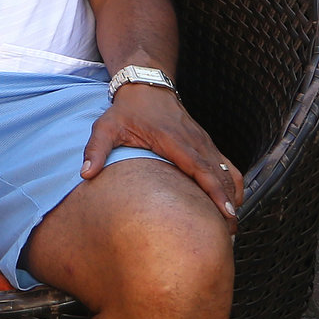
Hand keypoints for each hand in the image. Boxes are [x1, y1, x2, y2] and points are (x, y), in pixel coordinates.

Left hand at [82, 82, 237, 218]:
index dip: (216, 192)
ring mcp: (204, 141)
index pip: (201, 168)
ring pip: (227, 171)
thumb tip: (85, 174)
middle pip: (220, 175)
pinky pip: (227, 165)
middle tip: (229, 233)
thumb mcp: (106, 127)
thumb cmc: (126, 110)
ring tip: (231, 225)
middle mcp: (194, 141)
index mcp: (173, 140)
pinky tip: (231, 203)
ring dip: (232, 196)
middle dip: (228, 204)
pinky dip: (232, 184)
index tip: (226, 214)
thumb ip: (95, 149)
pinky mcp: (207, 143)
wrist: (146, 85)